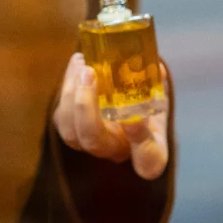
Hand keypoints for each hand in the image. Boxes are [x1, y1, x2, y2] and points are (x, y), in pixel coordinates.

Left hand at [51, 53, 169, 180]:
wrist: (130, 104)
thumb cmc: (149, 103)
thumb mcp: (161, 96)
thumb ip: (158, 85)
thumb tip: (155, 69)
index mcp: (149, 152)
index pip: (148, 160)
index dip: (139, 142)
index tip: (134, 117)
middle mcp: (117, 151)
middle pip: (94, 141)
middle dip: (86, 107)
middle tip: (90, 73)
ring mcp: (91, 144)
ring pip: (70, 131)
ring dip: (70, 95)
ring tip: (82, 64)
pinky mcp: (71, 130)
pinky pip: (61, 116)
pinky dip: (66, 86)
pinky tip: (77, 62)